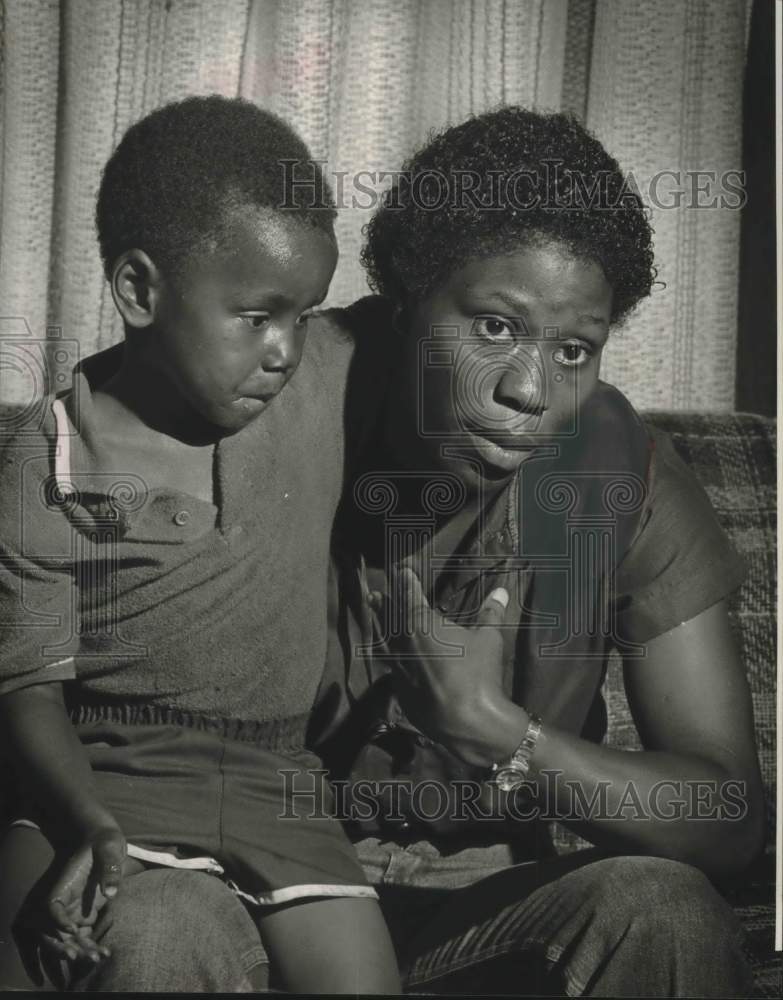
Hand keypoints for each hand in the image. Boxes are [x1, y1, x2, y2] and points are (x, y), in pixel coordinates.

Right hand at [15, 825, 126, 979]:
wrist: (106, 841)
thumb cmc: (105, 841)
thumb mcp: (109, 848)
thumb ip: (110, 868)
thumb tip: (110, 892)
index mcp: (65, 883)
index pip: (52, 906)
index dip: (58, 921)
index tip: (73, 929)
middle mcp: (66, 900)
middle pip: (56, 928)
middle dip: (66, 945)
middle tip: (83, 956)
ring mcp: (75, 908)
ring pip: (70, 936)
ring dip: (80, 949)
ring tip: (98, 958)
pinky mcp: (86, 913)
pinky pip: (84, 934)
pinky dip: (91, 945)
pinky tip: (105, 954)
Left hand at [369, 566, 512, 764]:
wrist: (466, 721)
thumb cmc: (479, 674)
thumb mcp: (489, 639)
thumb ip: (491, 612)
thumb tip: (502, 590)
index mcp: (423, 624)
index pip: (411, 596)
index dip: (406, 582)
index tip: (401, 571)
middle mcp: (404, 641)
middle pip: (391, 617)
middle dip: (385, 603)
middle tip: (374, 593)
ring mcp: (398, 666)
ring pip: (384, 640)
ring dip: (379, 625)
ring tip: (372, 613)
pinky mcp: (399, 688)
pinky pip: (388, 664)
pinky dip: (386, 653)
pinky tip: (386, 653)